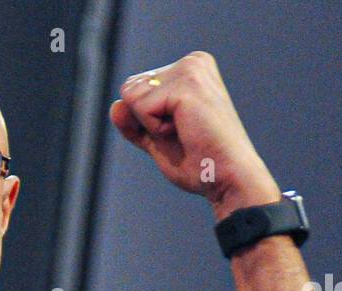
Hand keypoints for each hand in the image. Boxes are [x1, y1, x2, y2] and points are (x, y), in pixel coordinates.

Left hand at [109, 51, 280, 219]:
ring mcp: (191, 69)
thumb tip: (115, 105)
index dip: (145, 120)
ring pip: (131, 96)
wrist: (226, 178)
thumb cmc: (199, 162)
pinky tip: (184, 132)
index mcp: (190, 69)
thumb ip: (134, 123)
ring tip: (184, 132)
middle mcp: (192, 62)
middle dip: (145, 121)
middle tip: (181, 134)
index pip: (136, 89)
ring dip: (150, 125)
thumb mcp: (156, 139)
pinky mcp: (186, 85)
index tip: (178, 131)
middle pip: (130, 89)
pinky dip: (154, 129)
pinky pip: (141, 108)